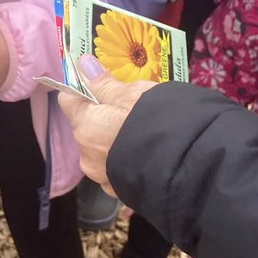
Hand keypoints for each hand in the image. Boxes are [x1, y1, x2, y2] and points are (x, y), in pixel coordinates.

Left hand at [57, 55, 156, 192]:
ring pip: (102, 150)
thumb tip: (82, 65)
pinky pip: (118, 169)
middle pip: (87, 127)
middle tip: (132, 108)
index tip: (102, 83)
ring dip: (115, 141)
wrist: (188, 168)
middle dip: (104, 116)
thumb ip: (106, 83)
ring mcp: (104, 178)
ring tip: (143, 132)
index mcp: (85, 127)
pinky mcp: (122, 193)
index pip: (69, 100)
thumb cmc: (157, 122)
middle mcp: (87, 156)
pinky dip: (127, 160)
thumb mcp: (134, 95)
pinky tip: (146, 154)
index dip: (84, 89)